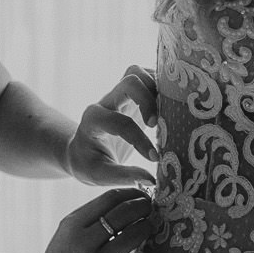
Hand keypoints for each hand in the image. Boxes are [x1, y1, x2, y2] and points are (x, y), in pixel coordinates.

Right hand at [17, 188, 162, 252]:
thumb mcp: (66, 234)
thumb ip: (90, 217)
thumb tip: (125, 200)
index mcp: (72, 226)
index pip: (109, 199)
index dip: (131, 193)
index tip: (140, 195)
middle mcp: (84, 244)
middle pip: (124, 213)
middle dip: (143, 207)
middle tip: (149, 209)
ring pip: (134, 236)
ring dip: (147, 227)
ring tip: (148, 227)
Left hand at [67, 66, 158, 187]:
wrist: (82, 150)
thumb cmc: (88, 163)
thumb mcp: (99, 175)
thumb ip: (123, 177)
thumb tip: (151, 180)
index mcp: (93, 120)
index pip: (119, 122)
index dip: (139, 139)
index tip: (155, 158)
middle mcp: (106, 101)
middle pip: (128, 82)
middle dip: (148, 100)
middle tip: (158, 124)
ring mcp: (119, 94)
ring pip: (136, 72)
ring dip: (156, 86)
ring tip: (169, 109)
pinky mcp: (131, 94)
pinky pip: (145, 76)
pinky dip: (160, 84)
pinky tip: (172, 102)